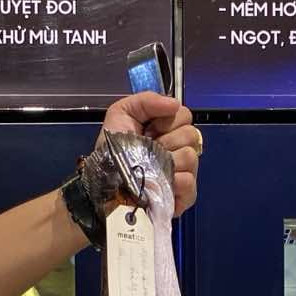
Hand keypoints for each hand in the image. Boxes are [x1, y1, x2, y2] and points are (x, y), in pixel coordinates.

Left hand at [101, 91, 199, 216]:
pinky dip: (175, 182)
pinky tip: (158, 184)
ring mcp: (184, 172)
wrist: (103, 181)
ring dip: (168, 161)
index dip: (166, 121)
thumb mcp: (122, 113)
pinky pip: (190, 182)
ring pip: (191, 157)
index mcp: (168, 130)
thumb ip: (147, 100)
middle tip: (148, 151)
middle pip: (192, 134)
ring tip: (150, 169)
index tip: (148, 131)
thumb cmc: (111, 149)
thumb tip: (175, 104)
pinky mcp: (184, 195)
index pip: (185, 115)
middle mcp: (180, 149)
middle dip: (167, 140)